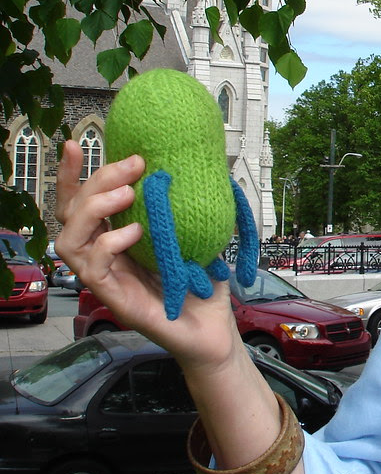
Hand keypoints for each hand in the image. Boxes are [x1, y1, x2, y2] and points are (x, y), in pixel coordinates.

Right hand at [54, 141, 241, 371]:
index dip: (74, 176)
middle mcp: (105, 257)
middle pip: (72, 215)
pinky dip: (108, 245)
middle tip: (132, 166)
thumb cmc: (204, 284)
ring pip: (70, 241)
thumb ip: (188, 206)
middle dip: (95, 182)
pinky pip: (93, 270)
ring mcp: (107, 279)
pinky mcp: (116, 300)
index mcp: (118, 238)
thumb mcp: (198, 235)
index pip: (83, 204)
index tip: (76, 144)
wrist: (217, 329)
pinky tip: (132, 233)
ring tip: (128, 193)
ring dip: (94, 209)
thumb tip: (198, 164)